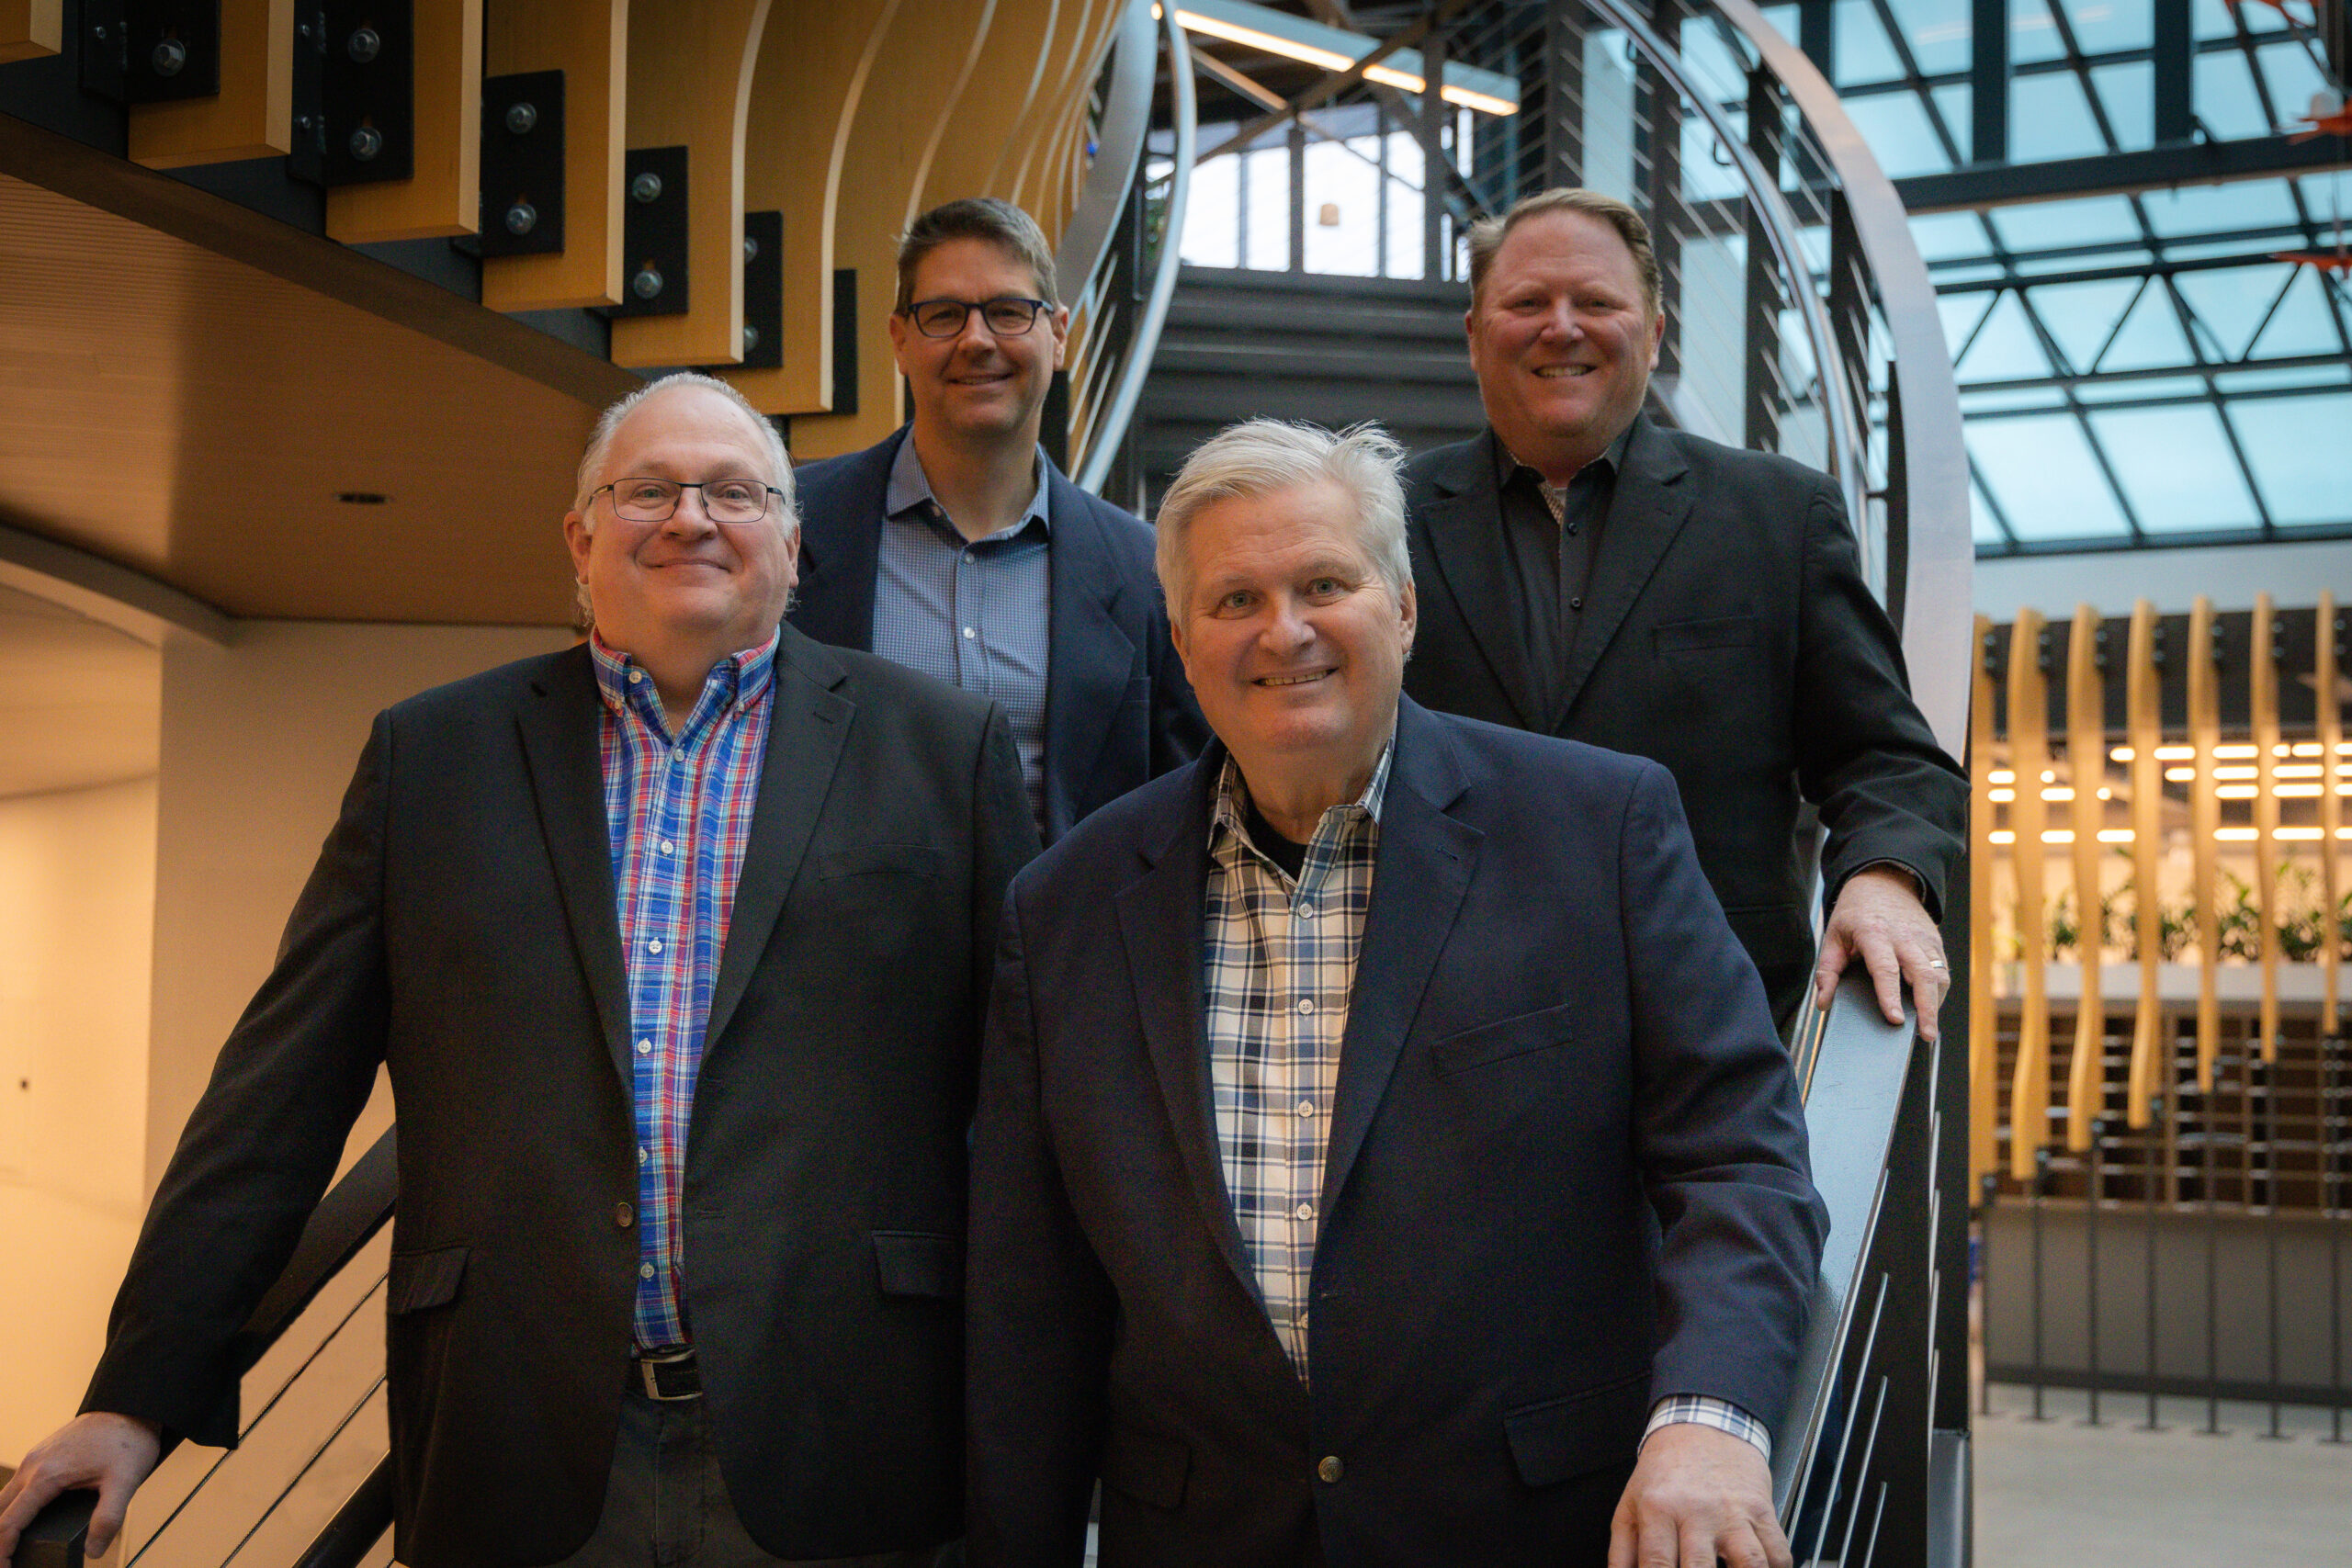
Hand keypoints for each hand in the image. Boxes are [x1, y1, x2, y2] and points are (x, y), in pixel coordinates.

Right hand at [0, 1413, 161, 1564]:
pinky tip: (24, 1519)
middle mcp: (32, 1465)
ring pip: (4, 1498)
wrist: (131, 1407)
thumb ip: (108, 1519)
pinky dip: (12, 1507)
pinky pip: (17, 1485)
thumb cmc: (129, 1440)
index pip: (9, 1523)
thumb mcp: (126, 1482)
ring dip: (4, 1522)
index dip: (2, 1552)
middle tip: (7, 1562)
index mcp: (46, 1475)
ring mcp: (34, 1458)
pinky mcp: (41, 1455)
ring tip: (12, 1546)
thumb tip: (94, 1550)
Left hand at [1607, 1421, 1787, 1567]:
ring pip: (1749, 1563)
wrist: (1703, 1426)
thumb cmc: (1665, 1471)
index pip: (1656, 1564)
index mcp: (1658, 1509)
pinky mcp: (1762, 1510)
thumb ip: (1622, 1552)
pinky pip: (1778, 1552)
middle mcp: (1697, 1511)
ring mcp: (1733, 1512)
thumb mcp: (1630, 1504)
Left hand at [1812, 865, 1945, 1041]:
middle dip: (1927, 1008)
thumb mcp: (1833, 936)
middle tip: (1926, 1035)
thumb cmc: (1854, 914)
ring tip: (1929, 1030)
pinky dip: (1939, 992)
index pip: (1885, 969)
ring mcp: (1923, 939)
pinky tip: (1931, 1010)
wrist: (1882, 883)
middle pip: (1922, 975)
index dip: (1890, 996)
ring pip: (1938, 974)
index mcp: (1874, 933)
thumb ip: (1827, 971)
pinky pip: (1942, 970)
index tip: (1894, 1019)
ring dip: (1936, 1003)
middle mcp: (1903, 937)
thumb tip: (1823, 1003)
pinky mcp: (1935, 943)